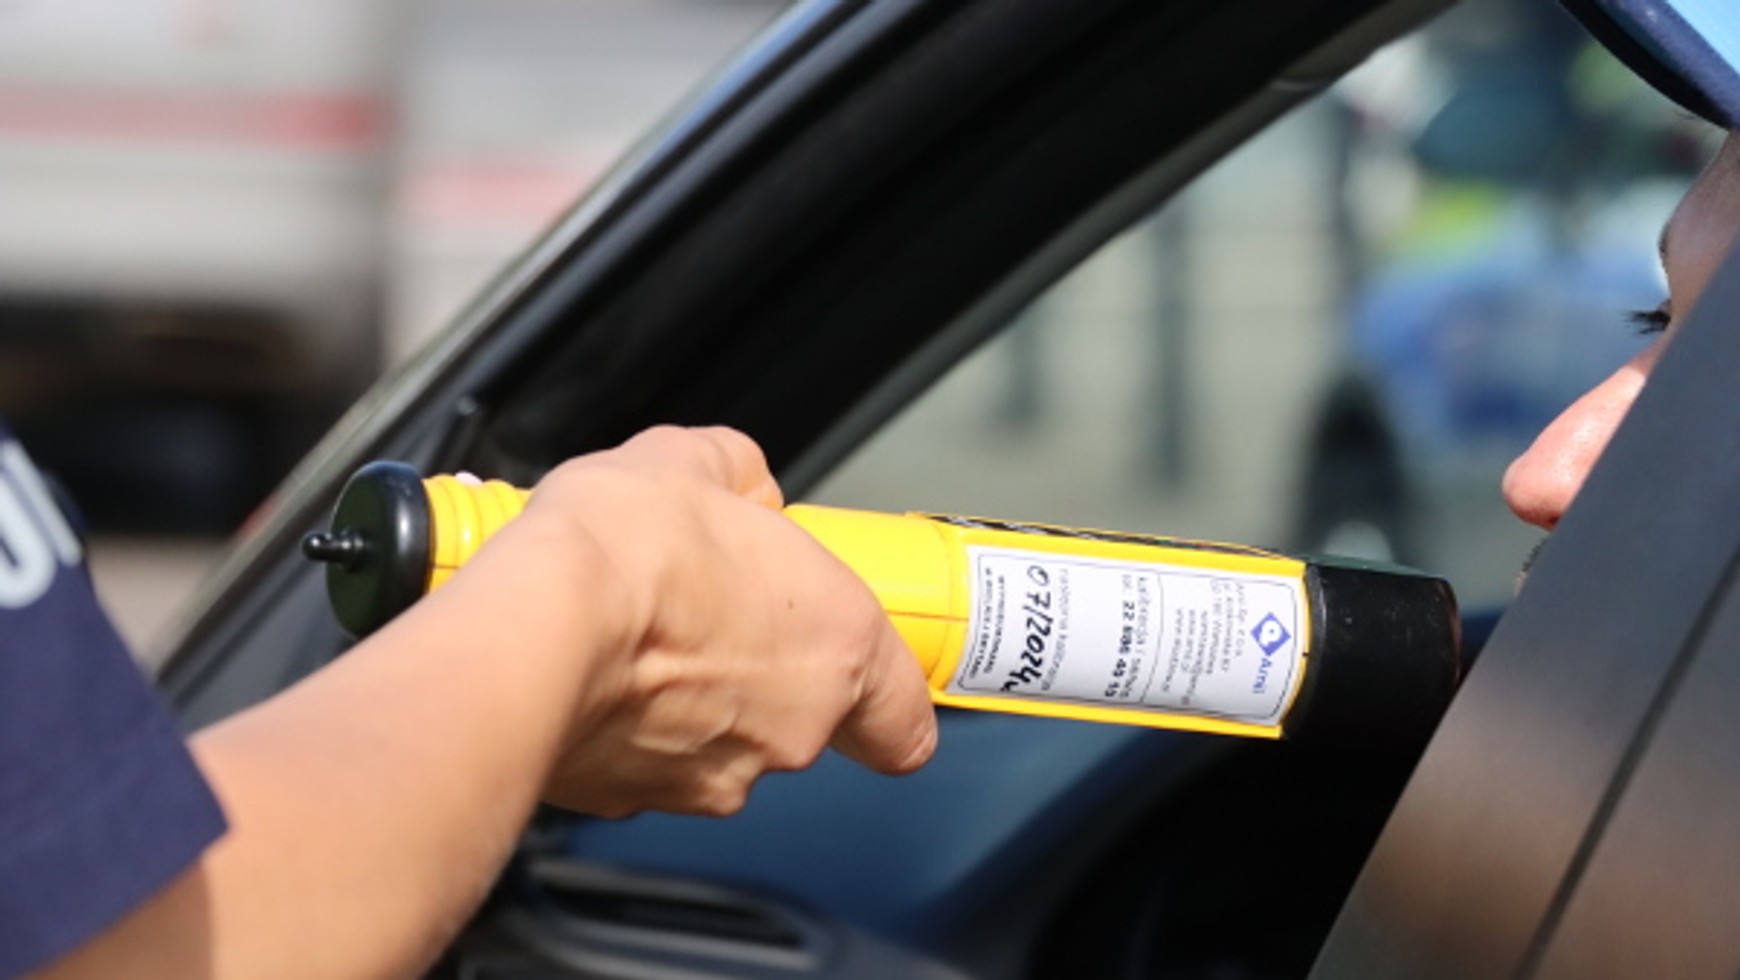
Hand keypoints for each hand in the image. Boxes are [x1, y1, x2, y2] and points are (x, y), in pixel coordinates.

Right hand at [459, 426, 937, 816]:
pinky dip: (624, 730)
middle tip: (707, 613)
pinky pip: (642, 765)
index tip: (865, 677)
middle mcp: (790, 730)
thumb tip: (739, 483)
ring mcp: (711, 777)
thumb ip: (741, 476)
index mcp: (838, 648)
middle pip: (799, 719)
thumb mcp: (697, 461)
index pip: (905, 721)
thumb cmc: (627, 553)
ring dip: (687, 703)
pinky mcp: (632, 803)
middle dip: (755, 671)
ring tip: (638, 636)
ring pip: (718, 746)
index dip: (886, 703)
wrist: (532, 629)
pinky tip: (595, 675)